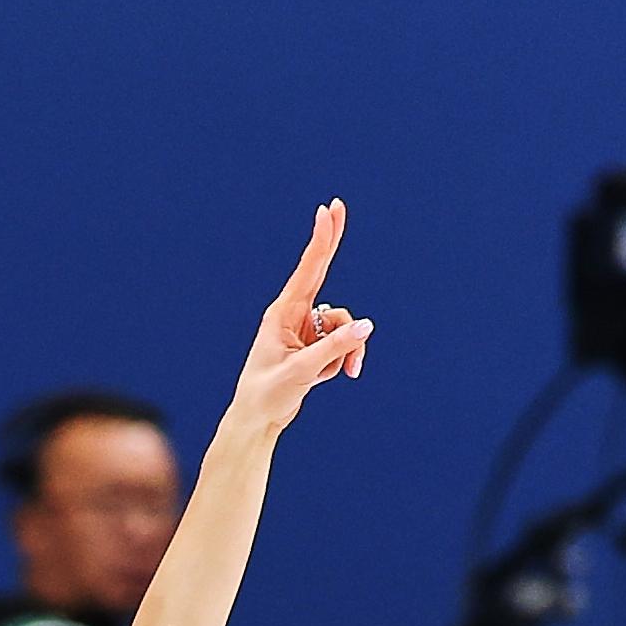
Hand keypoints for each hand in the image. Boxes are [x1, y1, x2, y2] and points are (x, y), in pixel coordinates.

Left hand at [230, 199, 372, 433]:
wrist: (258, 420)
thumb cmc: (268, 395)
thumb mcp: (302, 372)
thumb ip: (334, 348)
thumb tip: (366, 326)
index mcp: (282, 314)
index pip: (308, 270)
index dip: (321, 239)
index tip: (327, 210)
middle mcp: (294, 316)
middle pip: (321, 272)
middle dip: (331, 242)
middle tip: (337, 205)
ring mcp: (306, 330)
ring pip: (345, 324)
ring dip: (349, 348)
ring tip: (345, 372)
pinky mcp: (315, 345)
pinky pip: (343, 343)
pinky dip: (345, 359)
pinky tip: (331, 377)